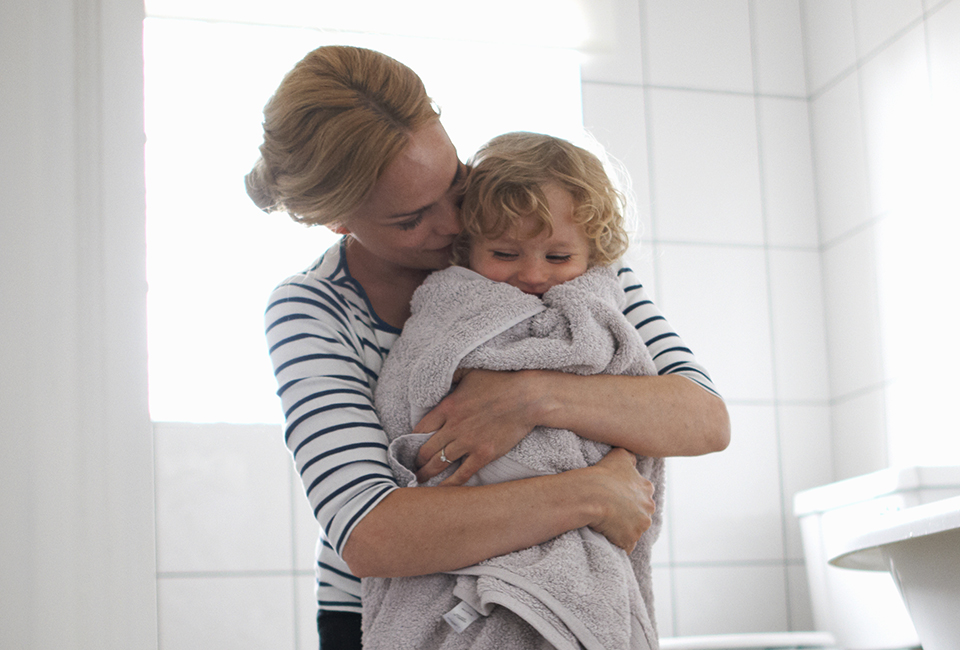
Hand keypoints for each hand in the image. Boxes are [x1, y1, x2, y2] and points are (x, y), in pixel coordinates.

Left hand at [414, 369, 538, 485]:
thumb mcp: (469, 372)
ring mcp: (469, 442)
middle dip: (416, 461)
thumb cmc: (500, 381)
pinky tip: (441, 490)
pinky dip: (450, 484)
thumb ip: (450, 377)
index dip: (411, 440)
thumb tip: (437, 377)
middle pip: (426, 450)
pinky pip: (462, 474)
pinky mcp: (484, 454)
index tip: (408, 446)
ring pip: (439, 463)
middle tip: (412, 466)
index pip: (420, 428)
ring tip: (420, 479)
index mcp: (447, 407)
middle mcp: (454, 426)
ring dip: (427, 473)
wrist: (527, 397)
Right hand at [584, 448, 654, 552]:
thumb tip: (633, 459)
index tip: (616, 499)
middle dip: (629, 515)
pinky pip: (625, 546)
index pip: (641, 497)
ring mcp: (640, 526)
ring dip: (623, 529)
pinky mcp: (629, 540)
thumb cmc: (603, 474)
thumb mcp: (620, 455)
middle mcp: (648, 508)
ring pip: (634, 530)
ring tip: (606, 525)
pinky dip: (618, 544)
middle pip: (640, 515)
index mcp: (647, 489)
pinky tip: (607, 538)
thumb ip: (630, 457)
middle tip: (610, 512)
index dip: (628, 498)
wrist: (590, 494)